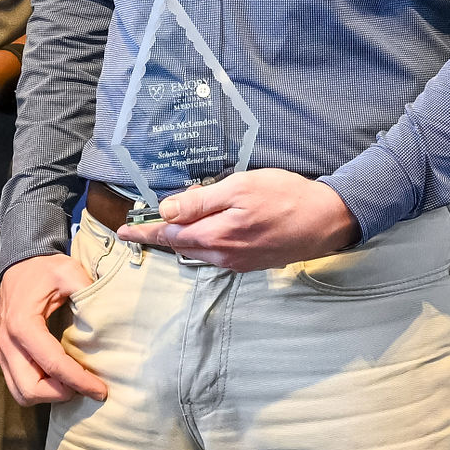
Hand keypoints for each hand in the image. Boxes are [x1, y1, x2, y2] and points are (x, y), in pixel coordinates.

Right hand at [0, 253, 107, 403]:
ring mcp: (2, 351)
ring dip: (48, 395)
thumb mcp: (69, 271)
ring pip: (21, 394)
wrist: (18, 265)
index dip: (79, 382)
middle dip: (60, 394)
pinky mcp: (3, 356)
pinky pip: (17, 386)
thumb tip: (110, 317)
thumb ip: (88, 290)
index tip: (100, 390)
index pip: (53, 365)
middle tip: (84, 386)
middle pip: (31, 389)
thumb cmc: (45, 270)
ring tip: (72, 384)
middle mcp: (8, 342)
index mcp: (24, 325)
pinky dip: (39, 390)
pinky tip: (58, 379)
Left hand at [119, 169, 360, 271]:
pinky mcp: (252, 263)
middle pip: (181, 246)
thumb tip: (167, 211)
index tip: (123, 229)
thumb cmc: (285, 196)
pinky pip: (218, 255)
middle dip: (160, 236)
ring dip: (182, 240)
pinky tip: (206, 232)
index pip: (168, 236)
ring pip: (199, 251)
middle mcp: (223, 255)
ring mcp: (239, 262)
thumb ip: (201, 200)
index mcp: (216, 235)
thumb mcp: (239, 187)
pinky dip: (204, 243)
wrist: (327, 220)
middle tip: (141, 225)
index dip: (144, 231)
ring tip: (169, 227)